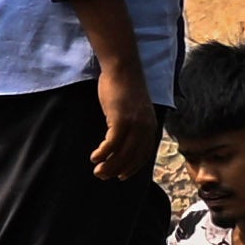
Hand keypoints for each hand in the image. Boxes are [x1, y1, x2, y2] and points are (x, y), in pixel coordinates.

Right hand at [83, 62, 160, 189]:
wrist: (123, 68)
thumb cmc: (124, 86)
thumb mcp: (135, 109)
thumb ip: (134, 123)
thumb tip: (124, 138)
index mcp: (150, 126)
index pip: (143, 155)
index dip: (132, 167)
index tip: (122, 176)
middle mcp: (146, 128)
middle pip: (132, 157)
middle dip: (117, 170)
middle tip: (103, 176)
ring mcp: (135, 124)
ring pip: (122, 153)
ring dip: (109, 165)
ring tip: (97, 171)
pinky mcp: (121, 120)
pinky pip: (112, 144)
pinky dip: (103, 153)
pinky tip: (94, 157)